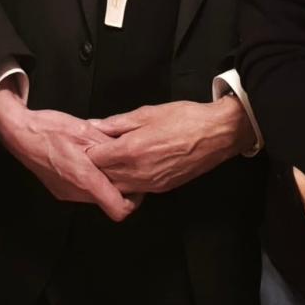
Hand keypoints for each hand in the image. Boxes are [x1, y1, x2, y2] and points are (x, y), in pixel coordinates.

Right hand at [0, 88, 138, 220]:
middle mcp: (75, 192)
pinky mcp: (58, 190)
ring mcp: (65, 193)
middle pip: (108, 202)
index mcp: (85, 178)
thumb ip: (109, 145)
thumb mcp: (86, 130)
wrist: (18, 133)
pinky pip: (81, 192)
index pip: (118, 209)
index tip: (137, 186)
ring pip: (95, 197)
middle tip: (123, 168)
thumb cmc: (50, 129)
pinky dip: (89, 182)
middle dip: (119, 188)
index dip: (133, 202)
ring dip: (103, 184)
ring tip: (104, 162)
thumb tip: (129, 153)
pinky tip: (86, 162)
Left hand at [84, 95, 254, 195]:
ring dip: (110, 177)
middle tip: (95, 153)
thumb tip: (95, 125)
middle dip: (96, 166)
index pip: (94, 159)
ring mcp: (150, 183)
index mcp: (131, 150)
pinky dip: (127, 183)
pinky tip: (129, 169)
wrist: (217, 135)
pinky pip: (135, 190)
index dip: (87, 150)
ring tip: (111, 162)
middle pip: (102, 177)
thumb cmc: (185, 119)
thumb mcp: (147, 113)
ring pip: (118, 188)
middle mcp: (138, 172)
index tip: (87, 143)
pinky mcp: (161, 189)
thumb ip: (117, 123)